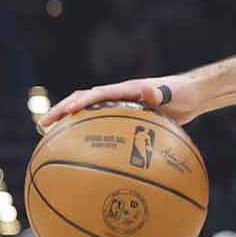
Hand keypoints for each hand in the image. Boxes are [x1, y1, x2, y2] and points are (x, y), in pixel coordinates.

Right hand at [40, 74, 201, 130]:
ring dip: (68, 120)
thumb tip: (149, 94)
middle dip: (63, 111)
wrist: (192, 95)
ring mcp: (119, 104)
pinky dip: (86, 130)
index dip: (81, 102)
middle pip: (84, 100)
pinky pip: (100, 122)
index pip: (99, 94)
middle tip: (43, 125)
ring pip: (87, 111)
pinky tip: (77, 148)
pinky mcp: (124, 114)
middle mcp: (119, 95)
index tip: (66, 112)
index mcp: (127, 89)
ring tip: (48, 135)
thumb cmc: (183, 93)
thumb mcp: (175, 93)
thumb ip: (161, 93)